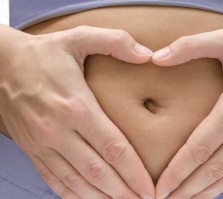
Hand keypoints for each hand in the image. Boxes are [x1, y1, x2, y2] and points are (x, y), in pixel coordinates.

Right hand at [0, 25, 153, 198]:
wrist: (1, 65)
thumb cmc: (44, 54)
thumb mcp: (78, 37)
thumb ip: (115, 41)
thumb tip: (146, 54)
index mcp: (75, 106)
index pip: (112, 147)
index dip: (134, 171)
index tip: (149, 186)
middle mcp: (58, 131)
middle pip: (97, 171)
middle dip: (123, 191)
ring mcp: (43, 145)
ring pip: (76, 182)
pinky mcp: (33, 151)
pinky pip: (55, 181)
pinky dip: (73, 196)